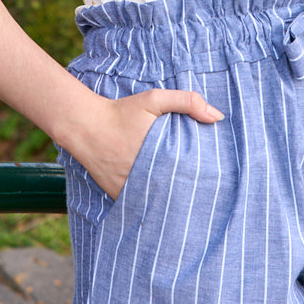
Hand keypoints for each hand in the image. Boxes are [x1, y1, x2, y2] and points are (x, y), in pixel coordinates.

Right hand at [67, 87, 223, 199]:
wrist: (86, 126)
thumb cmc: (122, 112)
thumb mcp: (154, 99)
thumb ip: (187, 102)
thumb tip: (218, 117)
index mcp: (160, 160)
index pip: (190, 179)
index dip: (202, 180)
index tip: (215, 181)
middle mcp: (145, 181)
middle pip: (176, 194)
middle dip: (188, 194)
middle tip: (205, 195)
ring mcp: (130, 191)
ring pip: (157, 202)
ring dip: (169, 200)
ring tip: (186, 202)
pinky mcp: (118, 196)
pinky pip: (139, 204)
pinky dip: (149, 202)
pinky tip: (159, 199)